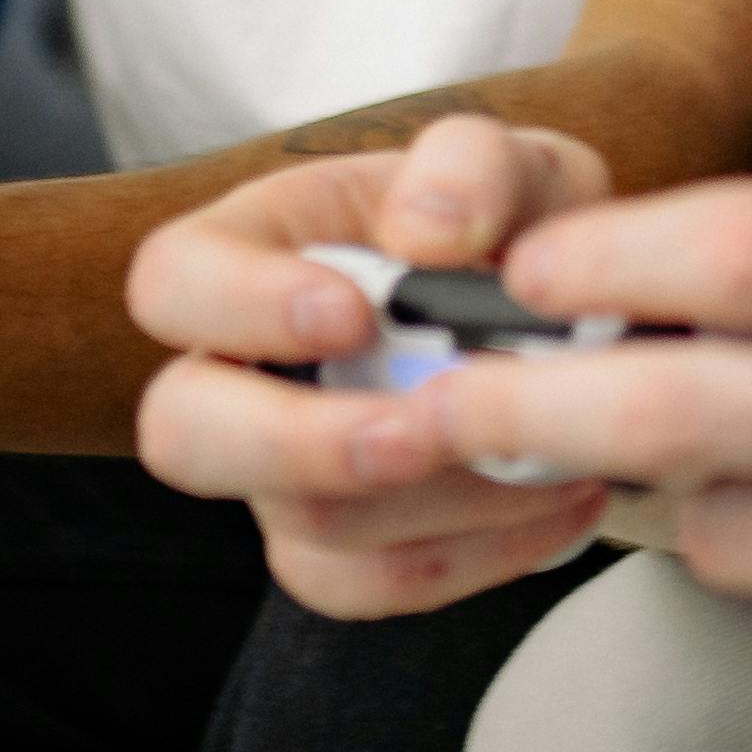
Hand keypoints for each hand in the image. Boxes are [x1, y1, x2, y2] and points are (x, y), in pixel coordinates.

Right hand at [132, 116, 622, 620]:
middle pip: (183, 434)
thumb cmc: (517, 229)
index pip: (175, 279)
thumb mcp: (519, 168)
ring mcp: (285, 470)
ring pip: (298, 526)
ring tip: (539, 456)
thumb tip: (428, 231)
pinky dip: (474, 556)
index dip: (240, 305)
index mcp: (256, 251)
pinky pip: (368, 583)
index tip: (351, 312)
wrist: (576, 325)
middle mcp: (247, 371)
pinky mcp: (343, 546)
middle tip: (421, 433)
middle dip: (302, 445)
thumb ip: (473, 167)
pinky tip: (556, 503)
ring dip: (431, 502)